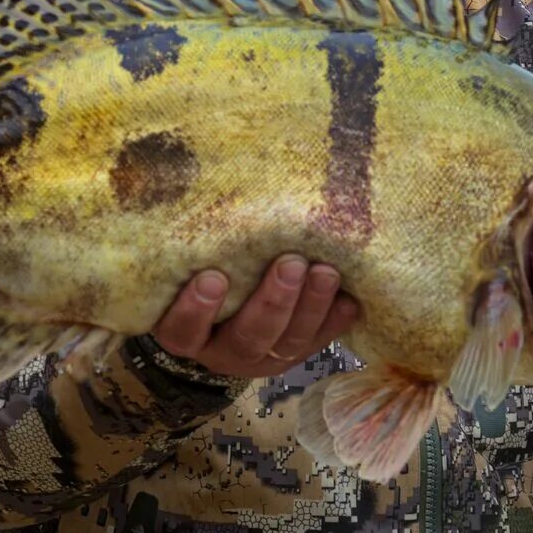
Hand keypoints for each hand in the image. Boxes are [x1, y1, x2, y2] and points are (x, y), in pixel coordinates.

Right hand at [153, 255, 359, 378]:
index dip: (196, 310)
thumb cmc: (199, 269)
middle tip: (291, 264)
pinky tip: (350, 299)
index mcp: (185, 331)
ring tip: (326, 272)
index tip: (213, 277)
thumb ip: (193, 242)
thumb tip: (204, 176)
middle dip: (273, 301)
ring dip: (310, 307)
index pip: (182, 329)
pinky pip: (318, 343)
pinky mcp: (295, 354)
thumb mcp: (186, 263)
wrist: (219, 310)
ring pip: (287, 343)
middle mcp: (222, 350)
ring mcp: (262, 357)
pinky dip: (335, 321)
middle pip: (247, 337)